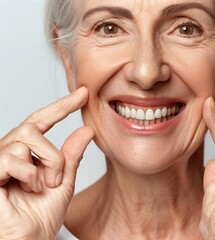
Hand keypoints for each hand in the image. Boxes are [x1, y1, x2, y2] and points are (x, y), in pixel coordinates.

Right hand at [0, 86, 93, 238]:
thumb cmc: (40, 216)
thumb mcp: (63, 182)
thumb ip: (71, 156)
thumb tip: (86, 129)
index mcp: (26, 153)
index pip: (42, 120)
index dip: (62, 106)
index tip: (83, 93)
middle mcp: (8, 152)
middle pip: (32, 127)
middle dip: (53, 153)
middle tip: (56, 178)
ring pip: (25, 140)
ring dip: (44, 166)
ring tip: (41, 187)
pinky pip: (11, 157)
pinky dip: (29, 174)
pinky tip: (28, 189)